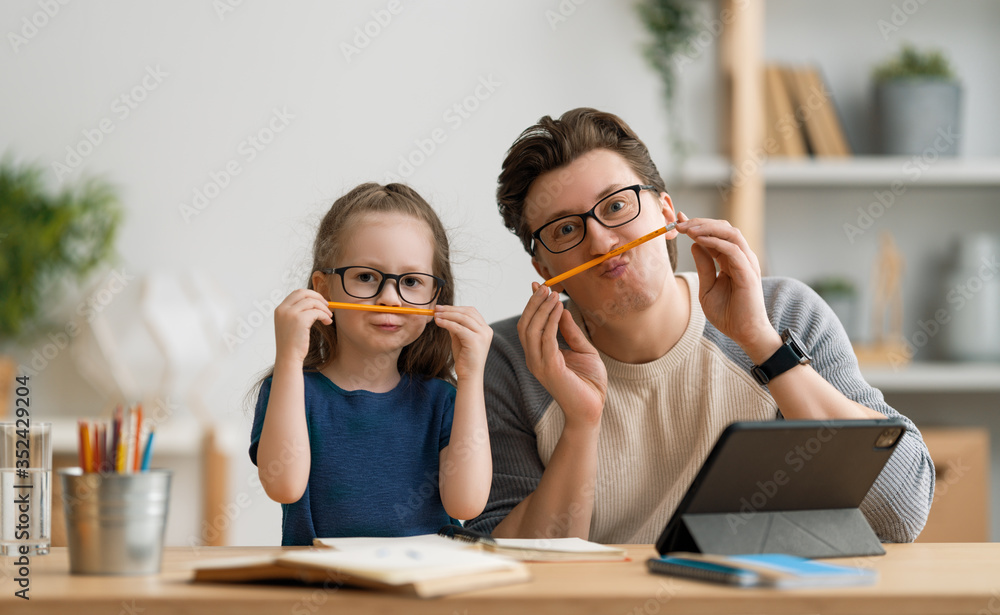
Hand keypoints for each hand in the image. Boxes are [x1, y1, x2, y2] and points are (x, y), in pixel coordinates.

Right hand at [273, 289, 332, 365]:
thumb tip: (315, 302)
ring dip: (324, 308)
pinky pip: (317, 312)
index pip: (297, 293)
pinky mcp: (300, 320)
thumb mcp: (290, 324)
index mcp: (280, 309)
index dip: (310, 295)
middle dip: (318, 297)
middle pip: (304, 293)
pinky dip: (325, 315)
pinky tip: (327, 322)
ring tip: (329, 317)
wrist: (288, 357)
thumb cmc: (292, 344)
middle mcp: (283, 309)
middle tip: (327, 305)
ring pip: (313, 302)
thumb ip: (297, 313)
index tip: (319, 301)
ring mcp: (290, 314)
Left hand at [433, 305, 492, 381]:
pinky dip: (447, 323)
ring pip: (463, 318)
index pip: (471, 311)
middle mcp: (486, 330)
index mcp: (485, 328)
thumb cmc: (464, 358)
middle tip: (436, 309)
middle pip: (467, 312)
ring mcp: (482, 335)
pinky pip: (459, 328)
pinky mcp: (475, 341)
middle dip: (450, 309)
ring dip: (447, 315)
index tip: (442, 308)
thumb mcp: (460, 338)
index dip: (455, 308)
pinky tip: (439, 322)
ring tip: (436, 315)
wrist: (469, 375)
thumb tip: (445, 314)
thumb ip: (456, 326)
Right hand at [517, 283, 606, 427]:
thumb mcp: (582, 349)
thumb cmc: (589, 383)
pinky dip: (551, 320)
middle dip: (534, 304)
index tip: (538, 285)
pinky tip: (559, 308)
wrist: (593, 408)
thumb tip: (561, 309)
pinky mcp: (549, 369)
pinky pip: (546, 339)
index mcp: (539, 355)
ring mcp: (539, 365)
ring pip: (531, 330)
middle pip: (525, 325)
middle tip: (545, 286)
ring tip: (553, 293)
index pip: (528, 325)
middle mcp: (534, 359)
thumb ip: (569, 331)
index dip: (532, 305)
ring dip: (541, 309)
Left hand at [675, 213, 780, 360]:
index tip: (678, 220)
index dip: (698, 225)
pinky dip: (715, 242)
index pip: (715, 235)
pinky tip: (699, 240)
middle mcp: (741, 257)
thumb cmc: (728, 314)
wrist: (744, 333)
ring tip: (688, 229)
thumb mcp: (707, 288)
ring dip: (708, 227)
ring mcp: (747, 263)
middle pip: (724, 228)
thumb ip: (704, 266)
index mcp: (731, 260)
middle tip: (680, 222)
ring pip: (730, 233)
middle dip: (700, 222)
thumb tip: (694, 245)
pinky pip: (732, 250)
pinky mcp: (748, 272)